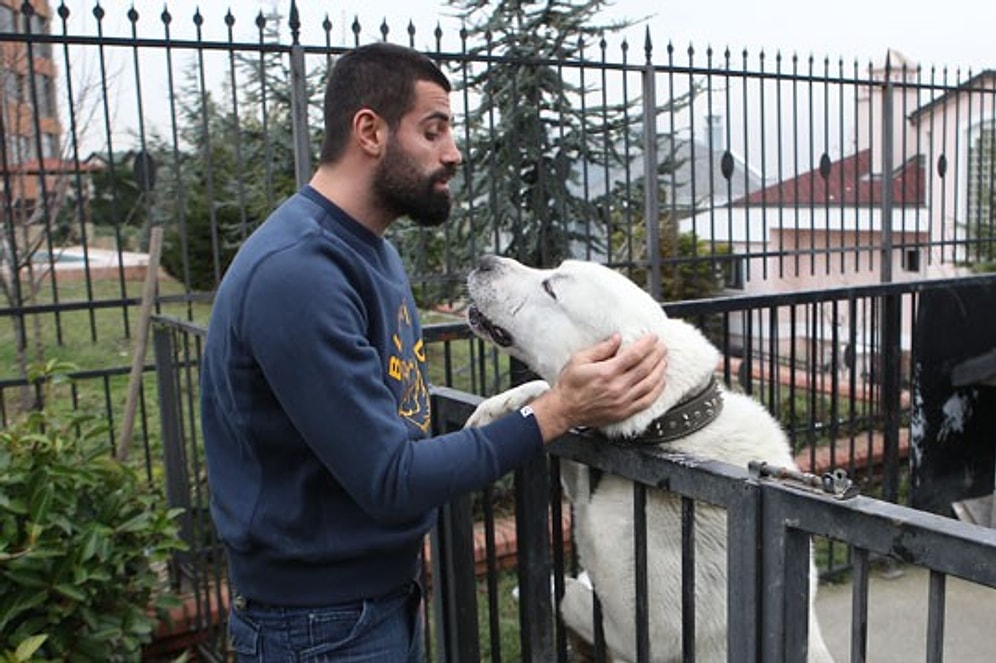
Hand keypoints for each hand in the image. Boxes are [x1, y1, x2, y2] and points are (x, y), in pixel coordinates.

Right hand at [529, 333, 667, 441]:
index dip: (647, 344)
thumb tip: (616, 339)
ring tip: (664, 362)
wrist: (564, 409)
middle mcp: (617, 387)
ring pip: (650, 384)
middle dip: (657, 355)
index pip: (634, 355)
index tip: (653, 338)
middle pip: (645, 368)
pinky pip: (647, 401)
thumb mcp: (579, 360)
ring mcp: (623, 401)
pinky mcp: (624, 412)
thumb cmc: (569, 386)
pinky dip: (657, 391)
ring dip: (660, 371)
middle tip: (662, 347)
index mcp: (607, 372)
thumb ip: (600, 349)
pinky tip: (660, 383)